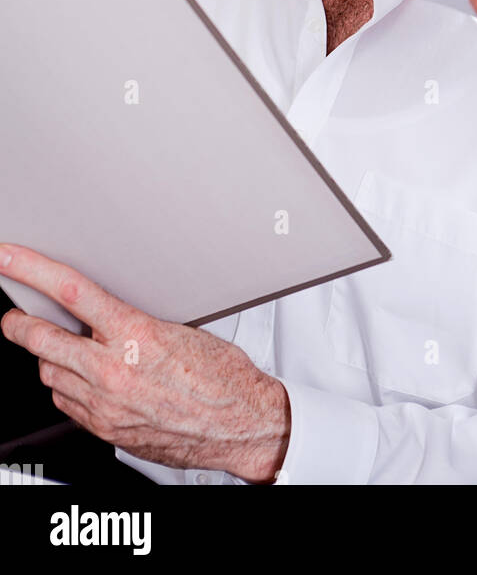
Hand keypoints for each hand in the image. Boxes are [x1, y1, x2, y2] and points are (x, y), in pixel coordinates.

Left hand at [0, 245, 290, 483]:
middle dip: (19, 324)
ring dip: (49, 358)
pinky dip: (67, 388)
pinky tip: (82, 379)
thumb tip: (102, 311)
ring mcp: (105, 406)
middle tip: (13, 315)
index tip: (9, 259)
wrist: (240, 425)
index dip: (31, 271)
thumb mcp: (179, 330)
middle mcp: (114, 372)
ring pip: (49, 375)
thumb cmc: (222, 376)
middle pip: (41, 341)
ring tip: (62, 348)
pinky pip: (66, 404)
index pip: (70, 292)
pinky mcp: (104, 431)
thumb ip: (131, 322)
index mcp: (135, 336)